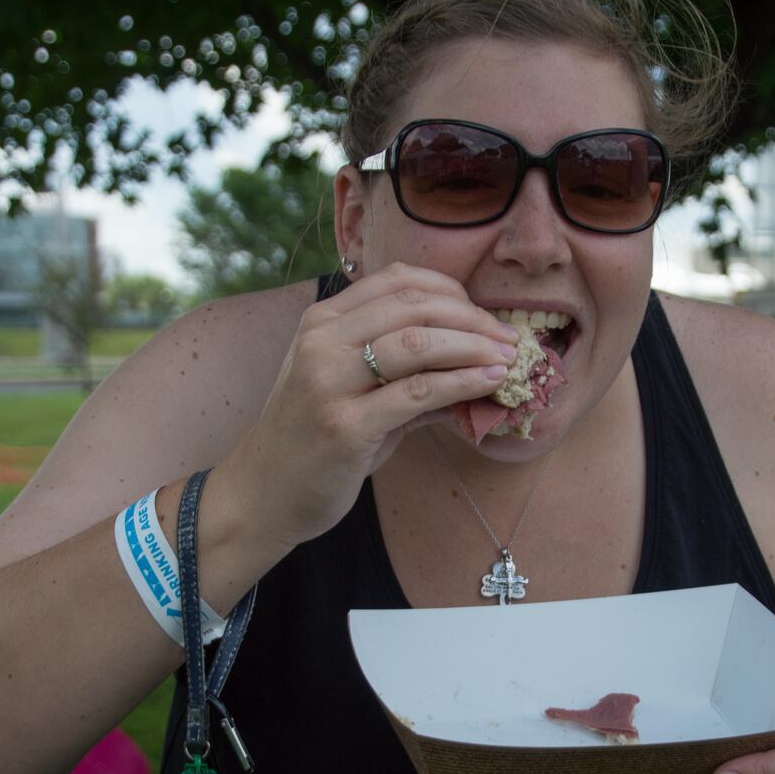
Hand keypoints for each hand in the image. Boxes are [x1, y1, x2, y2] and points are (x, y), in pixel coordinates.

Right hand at [231, 262, 519, 548]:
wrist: (265, 492)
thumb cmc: (315, 438)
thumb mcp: (356, 391)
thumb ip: (410, 371)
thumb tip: (480, 363)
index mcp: (323, 322)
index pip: (397, 281)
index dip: (450, 291)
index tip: (482, 315)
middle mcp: (322, 343)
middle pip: (414, 306)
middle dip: (473, 319)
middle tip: (510, 337)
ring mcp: (330, 383)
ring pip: (418, 343)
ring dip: (474, 347)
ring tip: (509, 359)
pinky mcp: (346, 426)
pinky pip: (417, 393)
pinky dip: (462, 383)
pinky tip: (489, 384)